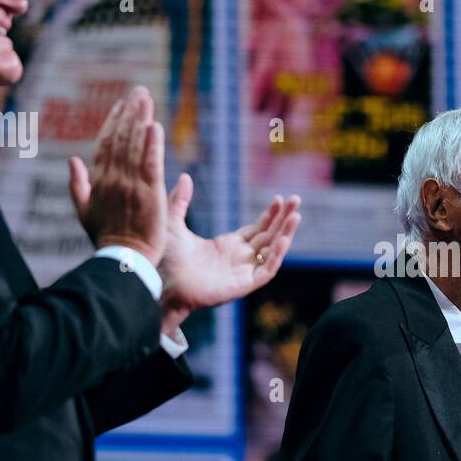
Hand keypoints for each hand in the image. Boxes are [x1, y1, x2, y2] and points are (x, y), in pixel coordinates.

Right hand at [68, 87, 167, 266]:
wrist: (122, 259)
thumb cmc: (105, 238)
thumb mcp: (84, 211)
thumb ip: (77, 185)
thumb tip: (71, 160)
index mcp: (99, 180)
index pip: (106, 144)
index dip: (114, 122)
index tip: (121, 104)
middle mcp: (114, 178)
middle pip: (121, 139)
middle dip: (129, 113)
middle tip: (139, 91)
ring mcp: (131, 184)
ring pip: (135, 146)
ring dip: (140, 120)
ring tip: (146, 99)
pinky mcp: (150, 193)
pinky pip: (151, 164)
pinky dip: (152, 145)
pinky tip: (155, 126)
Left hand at [157, 182, 300, 328]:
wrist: (163, 283)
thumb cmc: (167, 260)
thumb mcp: (173, 223)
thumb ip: (180, 201)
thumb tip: (186, 176)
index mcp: (228, 246)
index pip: (257, 229)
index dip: (270, 214)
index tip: (279, 199)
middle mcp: (239, 258)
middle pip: (269, 236)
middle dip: (284, 219)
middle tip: (296, 200)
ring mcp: (243, 271)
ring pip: (272, 251)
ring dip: (286, 233)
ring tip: (296, 216)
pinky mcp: (244, 284)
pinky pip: (267, 269)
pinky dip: (277, 255)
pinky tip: (284, 239)